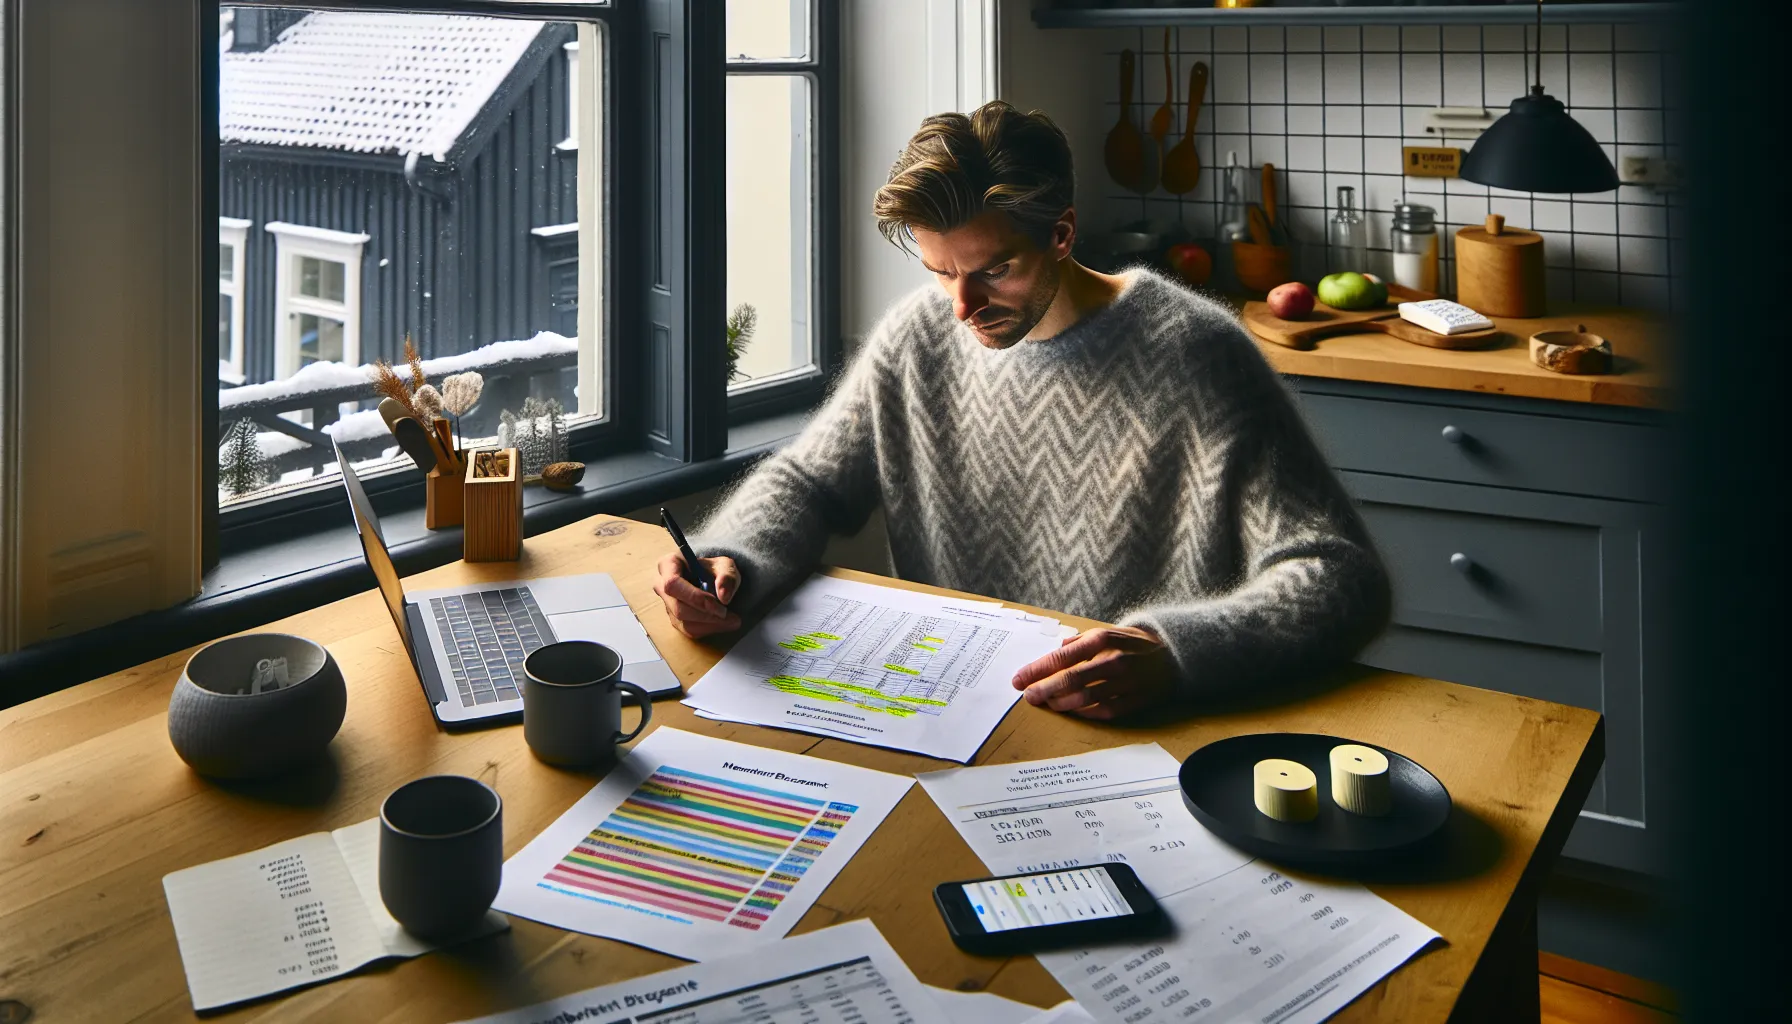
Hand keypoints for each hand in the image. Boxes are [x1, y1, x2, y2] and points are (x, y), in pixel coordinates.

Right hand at [653, 552, 741, 638]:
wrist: (712, 578)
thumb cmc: (714, 569)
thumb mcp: (724, 565)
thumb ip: (727, 576)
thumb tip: (724, 597)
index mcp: (669, 565)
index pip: (673, 584)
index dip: (694, 596)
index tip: (717, 603)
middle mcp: (662, 586)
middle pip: (678, 607)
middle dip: (705, 614)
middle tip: (728, 614)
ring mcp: (667, 605)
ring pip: (684, 622)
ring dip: (710, 624)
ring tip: (732, 620)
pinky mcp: (675, 619)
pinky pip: (689, 630)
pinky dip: (709, 629)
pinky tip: (723, 623)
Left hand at [1010, 626, 1175, 719]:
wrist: (1175, 655)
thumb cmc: (1132, 643)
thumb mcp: (1107, 631)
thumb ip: (1079, 642)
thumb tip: (1055, 651)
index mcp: (1102, 639)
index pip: (1060, 658)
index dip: (1036, 671)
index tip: (1019, 679)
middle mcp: (1113, 661)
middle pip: (1069, 680)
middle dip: (1043, 689)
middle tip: (1028, 696)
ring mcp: (1125, 683)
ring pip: (1084, 699)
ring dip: (1060, 704)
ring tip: (1047, 703)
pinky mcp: (1134, 701)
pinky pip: (1102, 711)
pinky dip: (1083, 713)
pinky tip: (1071, 710)